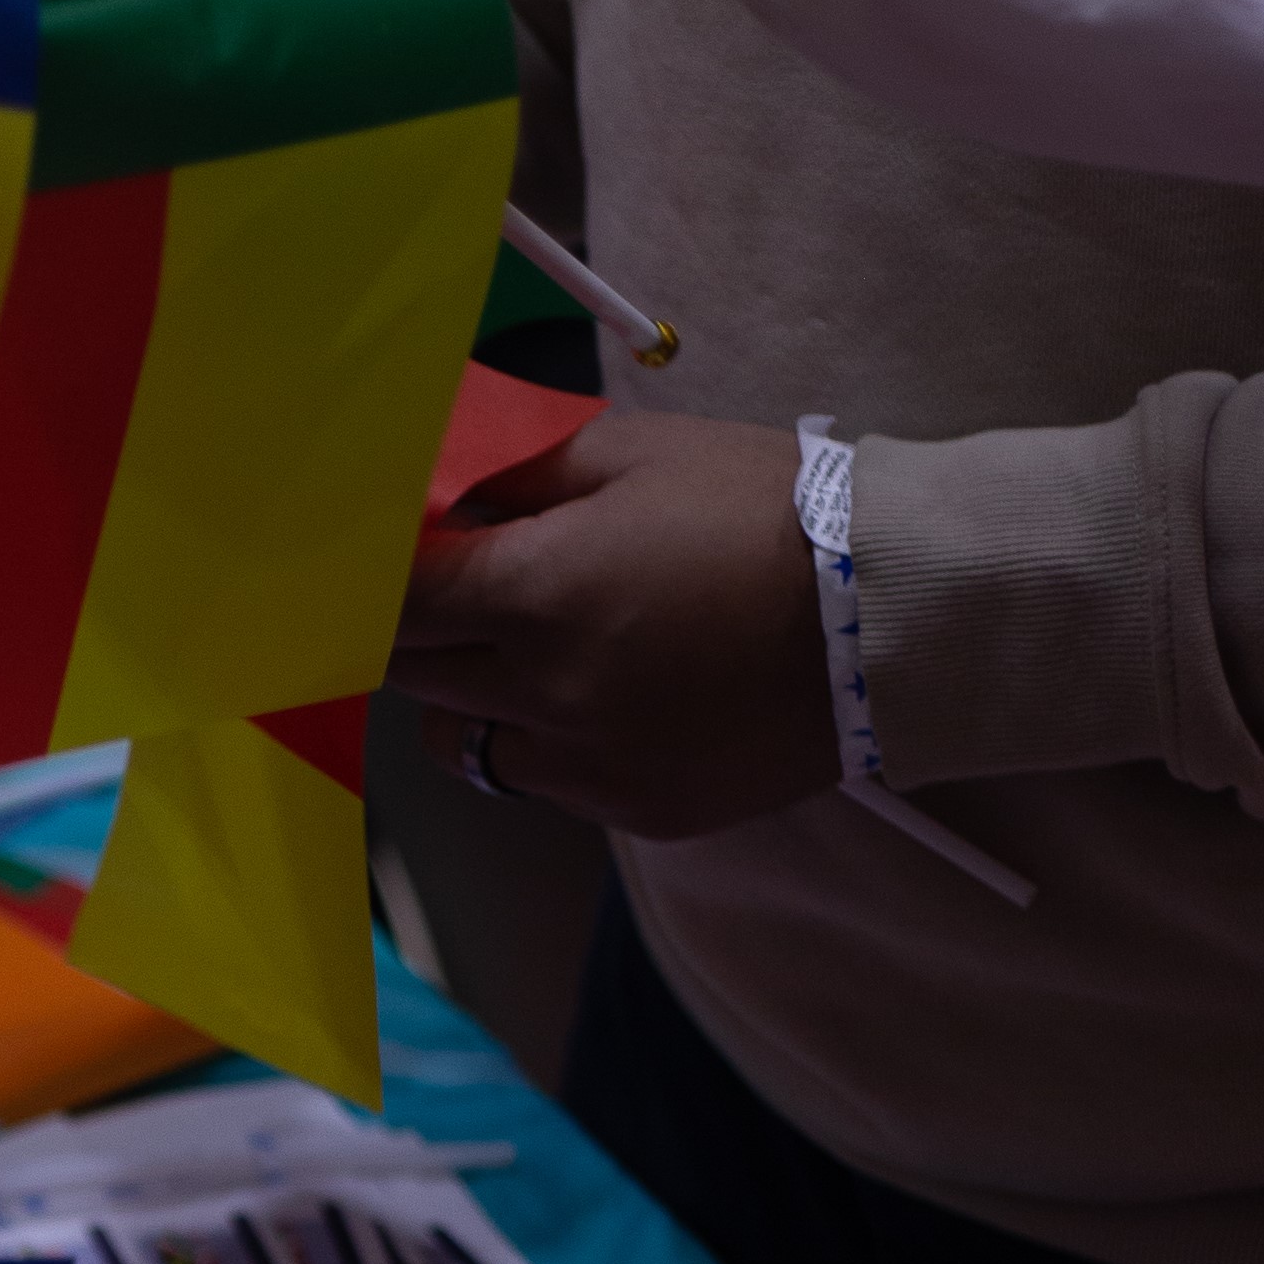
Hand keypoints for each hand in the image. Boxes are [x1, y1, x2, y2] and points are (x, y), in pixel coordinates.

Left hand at [389, 412, 840, 838]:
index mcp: (538, 593)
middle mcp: (545, 693)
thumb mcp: (637, 453)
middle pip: (412, 674)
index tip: (391, 557)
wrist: (888, 612)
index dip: (376, 576)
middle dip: (421, 628)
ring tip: (534, 651)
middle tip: (464, 589)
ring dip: (470, 696)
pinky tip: (606, 695)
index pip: (393, 602)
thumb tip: (435, 488)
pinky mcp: (631, 809)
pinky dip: (545, 741)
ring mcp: (585, 764)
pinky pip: (541, 782)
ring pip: (463, 741)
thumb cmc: (764, 511)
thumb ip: (520, 474)